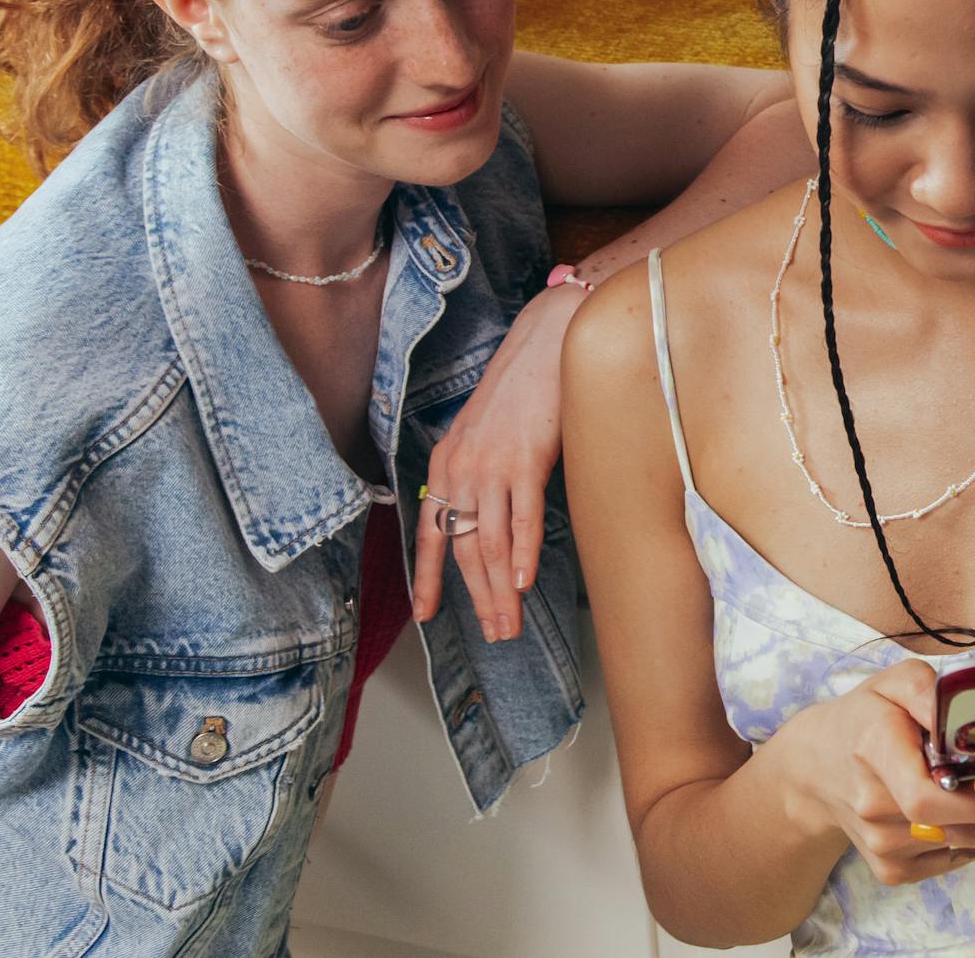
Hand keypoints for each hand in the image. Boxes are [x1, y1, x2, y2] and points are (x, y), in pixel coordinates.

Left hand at [412, 282, 579, 639]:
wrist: (547, 341)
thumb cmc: (523, 387)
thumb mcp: (487, 433)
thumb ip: (482, 474)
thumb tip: (493, 516)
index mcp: (447, 463)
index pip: (430, 533)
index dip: (429, 577)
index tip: (428, 615)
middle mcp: (462, 468)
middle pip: (466, 548)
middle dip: (478, 597)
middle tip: (495, 633)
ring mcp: (493, 465)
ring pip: (492, 543)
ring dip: (501, 591)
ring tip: (510, 624)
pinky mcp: (527, 459)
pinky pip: (523, 518)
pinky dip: (524, 555)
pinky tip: (526, 583)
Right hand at [770, 661, 974, 885]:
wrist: (817, 767)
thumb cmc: (865, 718)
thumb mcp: (894, 683)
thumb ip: (931, 693)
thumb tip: (971, 718)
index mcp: (874, 750)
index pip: (925, 797)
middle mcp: (871, 805)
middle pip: (949, 822)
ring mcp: (878, 844)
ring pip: (954, 842)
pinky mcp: (888, 870)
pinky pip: (947, 861)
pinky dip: (965, 841)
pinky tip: (961, 812)